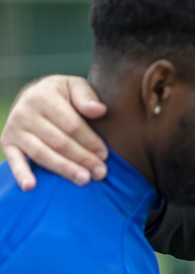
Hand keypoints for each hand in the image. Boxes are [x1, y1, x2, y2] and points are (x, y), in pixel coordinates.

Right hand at [1, 75, 108, 190]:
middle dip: (82, 159)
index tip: (105, 154)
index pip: (71, 125)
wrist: (33, 95)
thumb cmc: (63, 94)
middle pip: (59, 142)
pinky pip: (13, 161)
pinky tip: (31, 187)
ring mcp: (14, 129)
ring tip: (84, 180)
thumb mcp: (75, 86)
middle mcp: (25, 112)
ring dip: (64, 169)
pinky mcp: (6, 143)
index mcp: (44, 96)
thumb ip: (87, 97)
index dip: (90, 141)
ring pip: (41, 154)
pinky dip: (21, 174)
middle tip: (100, 172)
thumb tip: (100, 110)